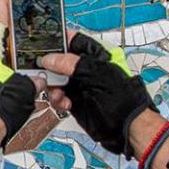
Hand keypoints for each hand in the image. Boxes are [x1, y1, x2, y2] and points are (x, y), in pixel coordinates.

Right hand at [38, 33, 154, 155]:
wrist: (125, 127)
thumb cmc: (124, 100)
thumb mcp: (97, 75)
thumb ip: (72, 64)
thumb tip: (50, 59)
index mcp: (94, 57)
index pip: (73, 41)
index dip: (58, 40)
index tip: (43, 43)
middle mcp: (84, 70)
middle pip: (58, 62)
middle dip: (49, 68)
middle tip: (46, 73)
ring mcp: (78, 86)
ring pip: (54, 80)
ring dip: (52, 87)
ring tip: (59, 94)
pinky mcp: (73, 101)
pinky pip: (57, 96)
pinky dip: (57, 100)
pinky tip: (65, 103)